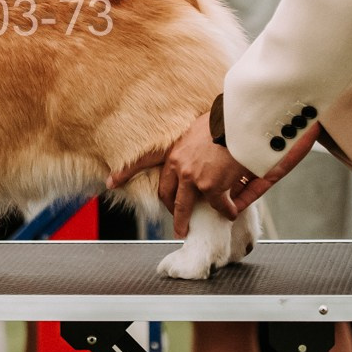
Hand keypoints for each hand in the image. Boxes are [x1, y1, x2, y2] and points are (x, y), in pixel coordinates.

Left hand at [108, 115, 321, 236]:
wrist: (239, 122)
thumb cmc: (225, 121)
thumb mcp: (199, 130)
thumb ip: (193, 146)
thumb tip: (199, 153)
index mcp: (174, 151)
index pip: (143, 161)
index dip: (126, 172)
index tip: (111, 181)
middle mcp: (179, 167)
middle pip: (167, 196)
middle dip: (169, 211)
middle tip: (173, 224)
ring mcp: (193, 179)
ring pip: (185, 207)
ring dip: (187, 221)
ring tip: (187, 230)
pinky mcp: (211, 188)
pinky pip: (218, 206)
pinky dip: (227, 211)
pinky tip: (231, 212)